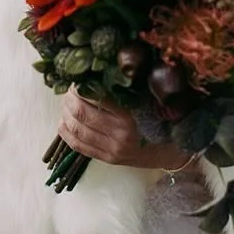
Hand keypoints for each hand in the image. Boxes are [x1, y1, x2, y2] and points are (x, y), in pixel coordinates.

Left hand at [58, 86, 195, 171]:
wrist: (170, 152)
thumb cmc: (159, 122)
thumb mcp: (145, 103)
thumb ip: (123, 92)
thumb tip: (96, 74)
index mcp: (129, 117)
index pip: (96, 98)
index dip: (82, 87)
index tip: (79, 79)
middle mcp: (119, 134)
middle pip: (82, 113)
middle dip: (70, 99)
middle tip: (69, 90)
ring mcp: (111, 149)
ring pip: (77, 129)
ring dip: (66, 113)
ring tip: (66, 103)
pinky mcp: (107, 159)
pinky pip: (79, 146)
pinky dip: (66, 133)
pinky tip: (63, 122)